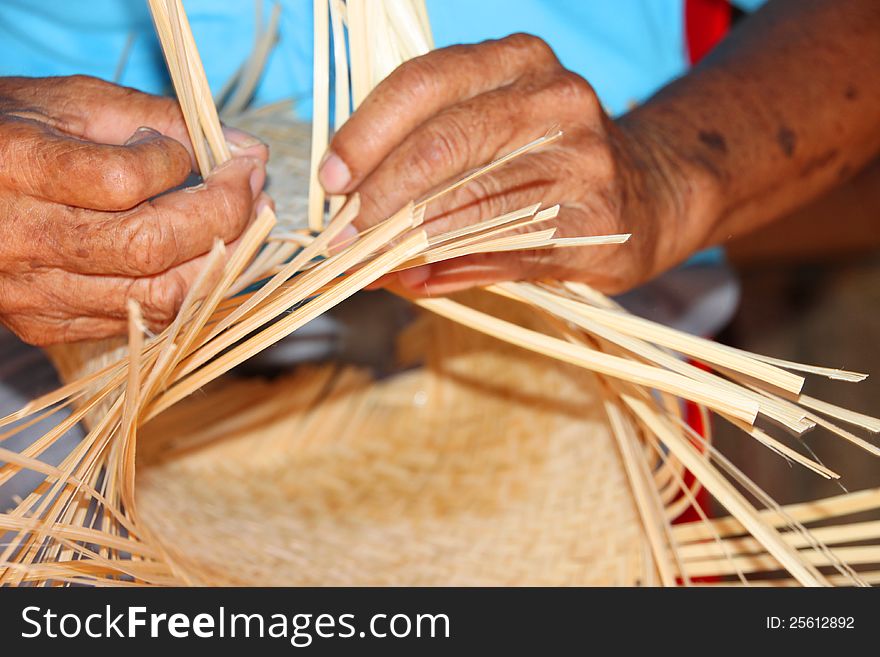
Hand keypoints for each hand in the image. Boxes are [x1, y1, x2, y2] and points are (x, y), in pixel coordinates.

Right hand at [0, 75, 268, 344]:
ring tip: (245, 224)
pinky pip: (140, 321)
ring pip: (156, 298)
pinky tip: (204, 257)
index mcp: (18, 166)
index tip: (211, 151)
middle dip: (223, 217)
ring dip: (220, 262)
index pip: (122, 181)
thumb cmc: (10, 132)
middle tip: (255, 187)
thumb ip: (159, 117)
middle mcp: (22, 239)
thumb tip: (243, 148)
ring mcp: (33, 293)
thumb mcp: (73, 102)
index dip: (180, 166)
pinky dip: (187, 290)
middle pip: (149, 248)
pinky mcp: (45, 324)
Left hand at [319, 34, 688, 295]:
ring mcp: (582, 161)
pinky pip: (506, 252)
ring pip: (473, 202)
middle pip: (445, 142)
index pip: (425, 82)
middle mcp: (555, 99)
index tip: (331, 178)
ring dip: (408, 241)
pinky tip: (416, 280)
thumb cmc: (550, 158)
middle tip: (344, 233)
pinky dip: (451, 270)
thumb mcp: (498, 124)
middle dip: (381, 193)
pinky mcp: (595, 223)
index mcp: (518, 60)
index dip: (367, 132)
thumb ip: (429, 146)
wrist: (652, 191)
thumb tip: (349, 205)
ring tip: (368, 263)